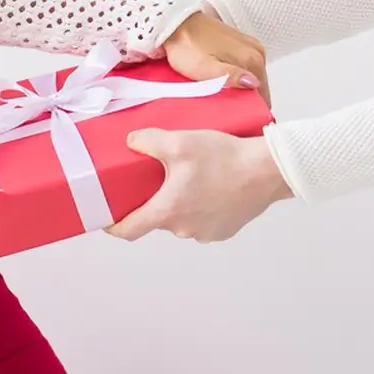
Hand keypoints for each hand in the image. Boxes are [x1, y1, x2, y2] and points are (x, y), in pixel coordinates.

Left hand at [107, 129, 292, 242]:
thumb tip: (131, 142)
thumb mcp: (180, 142)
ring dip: (181, 202)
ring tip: (191, 177)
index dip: (113, 226)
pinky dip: (202, 205)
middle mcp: (184, 228)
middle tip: (159, 177)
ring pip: (182, 218)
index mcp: (168, 211)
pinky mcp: (225, 230)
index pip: (129, 230)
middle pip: (158, 218)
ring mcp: (206, 232)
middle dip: (155, 200)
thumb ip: (148, 141)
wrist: (267, 170)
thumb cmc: (225, 158)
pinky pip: (204, 219)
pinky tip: (211, 185)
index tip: (106, 219)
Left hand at [163, 8, 268, 103]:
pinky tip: (222, 78)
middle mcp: (256, 50)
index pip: (263, 95)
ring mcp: (249, 45)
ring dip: (240, 86)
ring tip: (222, 92)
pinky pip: (245, 66)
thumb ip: (230, 77)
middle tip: (225, 103)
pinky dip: (236, 75)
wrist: (175, 24)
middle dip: (246, 97)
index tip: (237, 114)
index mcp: (253, 58)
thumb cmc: (186, 47)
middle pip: (258, 86)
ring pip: (252, 76)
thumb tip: (253, 84)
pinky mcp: (240, 42)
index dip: (251, 108)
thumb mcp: (205, 68)